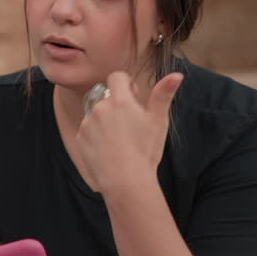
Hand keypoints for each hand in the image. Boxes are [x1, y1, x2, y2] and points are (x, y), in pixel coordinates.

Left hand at [73, 71, 182, 195]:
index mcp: (119, 101)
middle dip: (116, 105)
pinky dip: (96, 135)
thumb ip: (164, 94)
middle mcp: (100, 108)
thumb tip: (177, 74)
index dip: (126, 84)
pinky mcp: (79, 138)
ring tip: (120, 140)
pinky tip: (109, 149)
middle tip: (130, 125)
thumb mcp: (158, 121)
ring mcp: (87, 123)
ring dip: (105, 120)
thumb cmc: (145, 150)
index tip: (134, 98)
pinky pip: (88, 130)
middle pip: (107, 96)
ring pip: (96, 113)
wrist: (125, 181)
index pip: (116, 77)